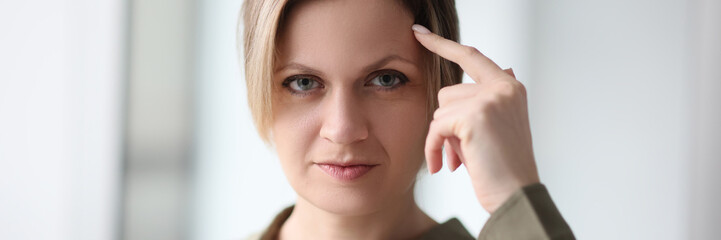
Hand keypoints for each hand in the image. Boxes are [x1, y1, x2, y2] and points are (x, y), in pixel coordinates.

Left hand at [413, 24, 539, 213]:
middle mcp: (503, 87)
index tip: (419, 33)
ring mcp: (489, 99)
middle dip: (446, 123)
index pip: (471, 56)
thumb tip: (491, 74)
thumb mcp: (497, 127)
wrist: (515, 195)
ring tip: (459, 160)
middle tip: (459, 152)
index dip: (442, 45)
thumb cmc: (503, 167)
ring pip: (439, 110)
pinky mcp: (475, 116)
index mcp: (510, 86)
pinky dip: (434, 148)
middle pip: (447, 92)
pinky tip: (443, 166)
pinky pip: (436, 127)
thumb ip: (485, 100)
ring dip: (441, 138)